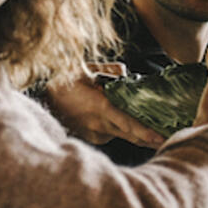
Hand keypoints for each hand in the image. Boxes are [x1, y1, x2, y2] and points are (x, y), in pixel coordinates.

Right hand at [44, 62, 165, 147]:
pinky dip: (121, 130)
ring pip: (123, 135)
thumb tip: (125, 72)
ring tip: (158, 133)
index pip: (127, 123)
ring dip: (138, 135)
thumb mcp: (84, 69)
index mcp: (100, 108)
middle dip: (150, 138)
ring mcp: (95, 134)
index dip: (144, 132)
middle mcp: (99, 125)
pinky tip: (129, 125)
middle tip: (171, 138)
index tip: (160, 138)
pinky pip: (112, 134)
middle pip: (131, 135)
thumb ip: (108, 70)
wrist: (37, 99)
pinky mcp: (91, 138)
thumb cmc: (60, 82)